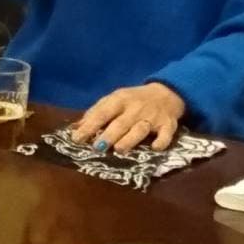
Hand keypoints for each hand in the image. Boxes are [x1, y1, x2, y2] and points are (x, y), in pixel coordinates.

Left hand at [72, 82, 186, 152]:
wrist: (165, 93)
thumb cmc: (132, 100)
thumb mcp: (113, 100)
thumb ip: (96, 113)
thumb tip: (75, 128)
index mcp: (119, 100)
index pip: (102, 113)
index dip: (89, 126)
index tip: (77, 139)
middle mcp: (135, 108)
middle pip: (120, 123)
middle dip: (109, 135)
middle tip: (97, 147)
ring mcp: (152, 117)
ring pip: (140, 129)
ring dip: (130, 139)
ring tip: (119, 149)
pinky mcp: (168, 125)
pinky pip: (166, 134)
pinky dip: (161, 141)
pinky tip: (155, 148)